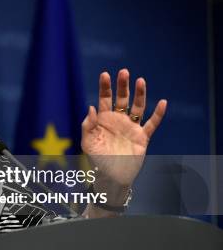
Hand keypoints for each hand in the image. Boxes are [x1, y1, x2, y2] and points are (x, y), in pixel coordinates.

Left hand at [81, 69, 166, 201]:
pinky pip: (152, 124)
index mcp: (103, 120)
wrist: (110, 177)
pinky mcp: (142, 137)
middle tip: (124, 72)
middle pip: (122, 99)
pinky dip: (158, 114)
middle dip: (122, 86)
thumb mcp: (87, 143)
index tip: (105, 74)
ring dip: (140, 94)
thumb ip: (87, 125)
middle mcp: (118, 120)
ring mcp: (131, 128)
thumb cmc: (96, 160)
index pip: (104, 99)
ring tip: (140, 80)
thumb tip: (91, 107)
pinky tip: (163, 103)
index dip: (105, 87)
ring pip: (138, 107)